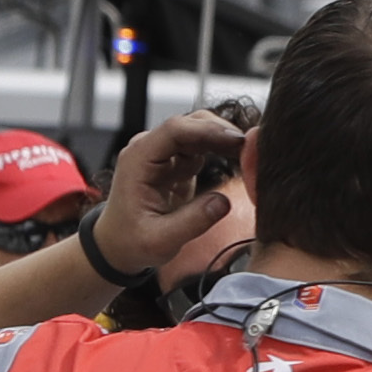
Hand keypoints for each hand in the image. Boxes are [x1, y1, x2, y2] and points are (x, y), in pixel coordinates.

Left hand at [93, 111, 261, 275]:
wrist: (117, 247)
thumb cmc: (130, 243)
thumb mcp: (160, 241)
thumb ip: (192, 222)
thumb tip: (223, 202)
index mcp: (137, 160)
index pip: (174, 131)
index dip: (208, 131)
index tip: (237, 141)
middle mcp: (148, 149)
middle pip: (192, 124)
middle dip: (223, 132)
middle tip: (253, 148)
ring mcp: (162, 153)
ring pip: (201, 131)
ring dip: (226, 140)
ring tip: (250, 156)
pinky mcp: (176, 161)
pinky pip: (204, 146)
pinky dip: (223, 150)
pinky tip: (240, 161)